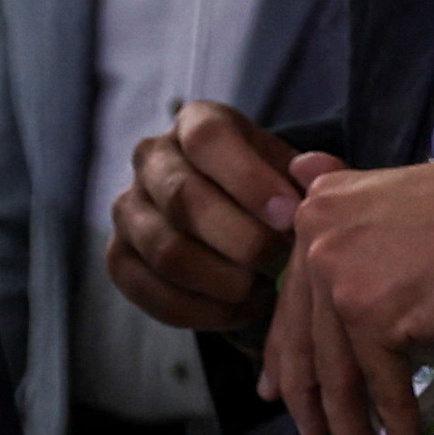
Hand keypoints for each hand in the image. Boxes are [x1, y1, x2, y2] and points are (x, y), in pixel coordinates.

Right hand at [107, 102, 307, 333]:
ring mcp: (128, 208)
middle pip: (182, 198)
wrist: (237, 223)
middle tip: (279, 263)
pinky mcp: (118, 257)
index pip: (207, 139)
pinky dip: (201, 310)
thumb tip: (311, 173)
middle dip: (240, 239)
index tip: (288, 215)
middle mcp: (151, 158)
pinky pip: (152, 292)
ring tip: (261, 289)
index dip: (248, 179)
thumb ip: (314, 177)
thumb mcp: (296, 176)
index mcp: (195, 123)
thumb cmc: (272, 195)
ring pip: (167, 251)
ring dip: (223, 280)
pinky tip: (238, 308)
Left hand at [256, 153, 433, 434]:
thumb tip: (304, 173)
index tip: (277, 391)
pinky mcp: (375, 314)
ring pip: (340, 372)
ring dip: (352, 430)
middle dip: (310, 400)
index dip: (286, 350)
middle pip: (306, 339)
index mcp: (318, 210)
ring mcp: (340, 277)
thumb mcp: (395, 199)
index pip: (293, 297)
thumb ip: (348, 208)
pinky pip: (382, 385)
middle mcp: (316, 239)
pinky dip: (397, 427)